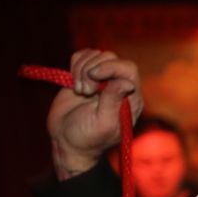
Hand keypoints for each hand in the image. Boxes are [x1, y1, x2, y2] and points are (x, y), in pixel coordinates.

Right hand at [47, 49, 142, 179]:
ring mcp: (102, 79)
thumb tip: (128, 83)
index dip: (111, 67)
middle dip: (92, 71)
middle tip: (85, 92)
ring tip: (79, 91)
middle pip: (110, 58)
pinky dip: (75, 65)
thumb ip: (113, 101)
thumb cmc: (87, 138)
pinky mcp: (85, 74)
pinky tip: (73, 84)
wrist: (66, 142)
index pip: (128, 69)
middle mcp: (119, 86)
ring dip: (82, 69)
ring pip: (95, 55)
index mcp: (131, 99)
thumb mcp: (103, 123)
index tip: (93, 75)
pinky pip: (82, 55)